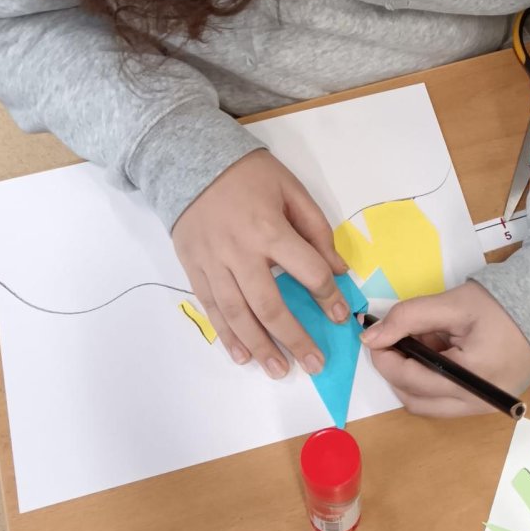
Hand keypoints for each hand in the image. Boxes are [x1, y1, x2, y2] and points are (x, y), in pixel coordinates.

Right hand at [171, 151, 347, 378]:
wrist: (189, 160)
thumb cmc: (248, 174)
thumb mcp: (290, 189)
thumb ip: (316, 229)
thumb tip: (337, 268)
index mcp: (269, 228)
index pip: (306, 271)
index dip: (328, 295)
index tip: (340, 315)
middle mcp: (240, 252)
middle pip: (270, 305)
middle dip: (295, 338)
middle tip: (314, 364)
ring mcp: (213, 264)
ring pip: (238, 314)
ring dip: (260, 346)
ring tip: (279, 369)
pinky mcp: (193, 269)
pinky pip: (212, 308)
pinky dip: (227, 335)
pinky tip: (242, 355)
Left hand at [362, 282, 529, 416]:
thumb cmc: (502, 305)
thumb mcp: (453, 304)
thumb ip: (409, 317)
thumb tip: (370, 337)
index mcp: (471, 379)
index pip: (410, 379)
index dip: (384, 357)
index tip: (374, 336)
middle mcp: (476, 404)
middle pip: (415, 399)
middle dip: (396, 369)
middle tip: (396, 339)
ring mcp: (483, 408)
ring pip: (428, 405)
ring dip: (413, 377)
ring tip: (425, 341)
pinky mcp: (486, 404)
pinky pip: (446, 402)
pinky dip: (432, 380)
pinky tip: (442, 350)